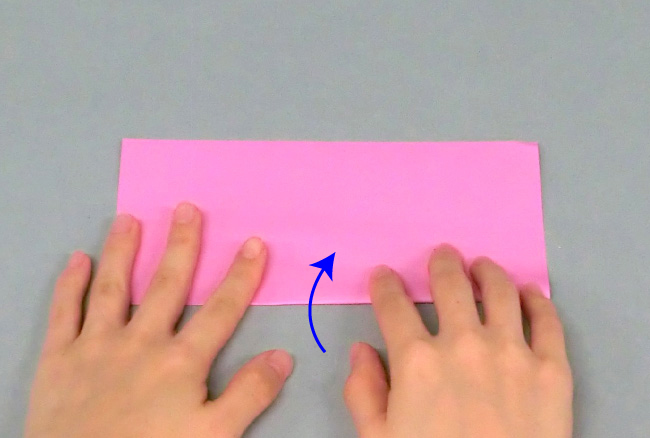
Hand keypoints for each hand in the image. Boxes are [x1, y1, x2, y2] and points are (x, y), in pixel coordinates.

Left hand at [26, 203, 292, 437]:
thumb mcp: (214, 436)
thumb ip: (250, 395)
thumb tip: (283, 356)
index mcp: (181, 360)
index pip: (220, 309)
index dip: (241, 275)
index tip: (253, 243)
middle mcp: (140, 341)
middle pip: (166, 284)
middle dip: (181, 245)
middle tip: (186, 208)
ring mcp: (96, 346)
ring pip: (112, 287)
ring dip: (122, 251)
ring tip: (129, 220)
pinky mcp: (58, 359)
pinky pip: (64, 313)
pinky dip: (69, 285)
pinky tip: (76, 261)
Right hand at [344, 245, 572, 437]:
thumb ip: (363, 392)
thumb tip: (361, 350)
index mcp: (417, 360)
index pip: (393, 304)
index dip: (384, 284)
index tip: (383, 276)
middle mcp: (464, 343)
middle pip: (450, 283)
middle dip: (441, 263)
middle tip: (442, 254)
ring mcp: (513, 352)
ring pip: (499, 291)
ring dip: (487, 271)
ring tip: (482, 266)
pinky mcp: (553, 368)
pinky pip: (547, 320)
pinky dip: (537, 299)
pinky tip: (529, 292)